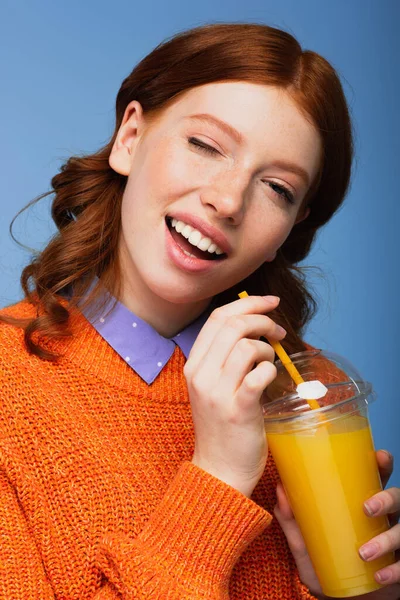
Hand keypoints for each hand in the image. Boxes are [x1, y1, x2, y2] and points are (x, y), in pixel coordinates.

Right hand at [184, 294, 285, 497]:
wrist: (219, 469)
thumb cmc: (222, 425)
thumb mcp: (213, 386)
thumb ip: (225, 357)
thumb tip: (255, 326)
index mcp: (194, 365)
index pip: (217, 318)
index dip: (247, 304)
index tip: (270, 302)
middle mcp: (200, 375)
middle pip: (233, 326)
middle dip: (263, 320)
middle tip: (279, 332)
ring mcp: (217, 393)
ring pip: (247, 347)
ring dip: (267, 349)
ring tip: (271, 363)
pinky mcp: (237, 410)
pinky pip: (258, 375)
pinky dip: (270, 370)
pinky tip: (271, 378)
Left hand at [274, 450, 399, 598]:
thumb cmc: (325, 566)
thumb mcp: (305, 546)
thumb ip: (293, 523)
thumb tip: (281, 492)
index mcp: (363, 505)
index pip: (377, 478)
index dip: (383, 465)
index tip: (379, 456)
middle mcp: (384, 520)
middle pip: (397, 498)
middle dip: (387, 499)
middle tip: (366, 508)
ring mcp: (395, 543)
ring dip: (386, 539)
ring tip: (364, 552)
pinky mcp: (399, 568)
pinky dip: (394, 570)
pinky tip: (379, 575)